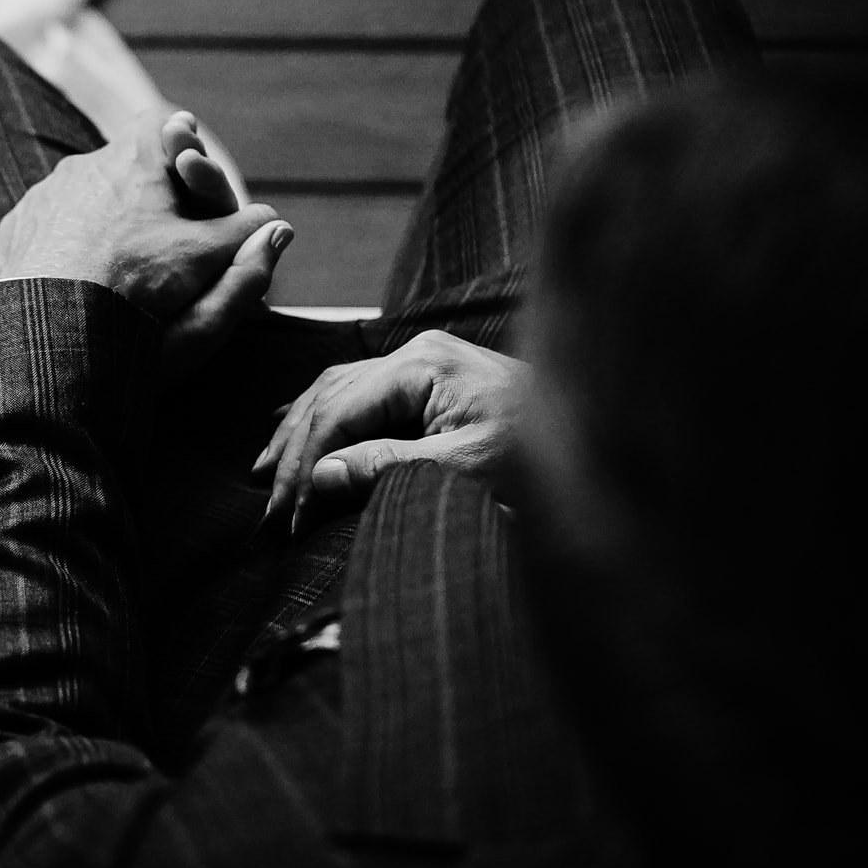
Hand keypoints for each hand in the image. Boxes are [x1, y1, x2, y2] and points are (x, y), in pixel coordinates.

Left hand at [0, 109, 289, 362]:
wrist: (39, 349)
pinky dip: (71, 242)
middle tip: (170, 240)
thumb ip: (250, 252)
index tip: (199, 190)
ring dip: (109, 217)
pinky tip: (80, 280)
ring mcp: (43, 197)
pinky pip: (54, 223)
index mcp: (136, 160)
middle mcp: (83, 166)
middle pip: (128, 162)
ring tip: (124, 269)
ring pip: (88, 193)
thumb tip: (278, 228)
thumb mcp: (209, 282)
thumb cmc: (133, 310)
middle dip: (152, 193)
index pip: (169, 126)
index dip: (190, 154)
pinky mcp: (16, 230)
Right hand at [251, 330, 527, 533]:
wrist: (601, 436)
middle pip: (329, 396)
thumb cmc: (545, 456)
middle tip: (271, 507)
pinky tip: (296, 426)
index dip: (307, 465)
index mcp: (422, 364)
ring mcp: (423, 361)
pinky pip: (359, 391)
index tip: (291, 515)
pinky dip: (325, 415)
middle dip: (294, 452)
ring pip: (337, 389)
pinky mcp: (432, 378)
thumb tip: (319, 476)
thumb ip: (388, 466)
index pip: (338, 411)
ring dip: (299, 431)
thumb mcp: (464, 470)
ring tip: (266, 471)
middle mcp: (417, 352)